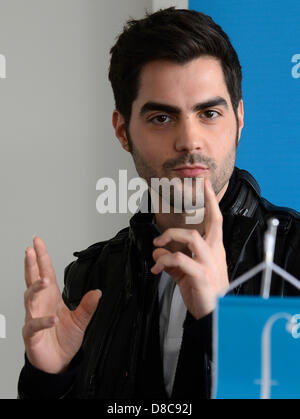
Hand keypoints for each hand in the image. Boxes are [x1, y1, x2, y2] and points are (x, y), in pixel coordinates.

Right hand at [22, 237, 100, 373]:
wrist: (58, 362)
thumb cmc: (65, 339)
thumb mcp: (81, 320)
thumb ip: (88, 306)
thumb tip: (98, 291)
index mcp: (51, 297)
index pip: (45, 273)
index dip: (41, 257)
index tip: (37, 243)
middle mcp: (40, 304)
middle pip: (33, 280)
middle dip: (31, 264)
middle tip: (30, 250)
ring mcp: (34, 317)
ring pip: (30, 299)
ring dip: (36, 289)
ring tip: (44, 281)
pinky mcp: (32, 334)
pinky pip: (34, 325)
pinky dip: (42, 321)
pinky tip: (52, 319)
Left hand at [151, 178, 228, 319]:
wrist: (214, 316)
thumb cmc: (203, 294)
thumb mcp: (186, 275)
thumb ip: (172, 262)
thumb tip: (157, 254)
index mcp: (214, 251)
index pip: (216, 222)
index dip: (211, 203)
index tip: (205, 185)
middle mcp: (215, 254)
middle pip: (212, 223)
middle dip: (205, 204)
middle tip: (197, 189)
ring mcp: (209, 264)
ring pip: (192, 237)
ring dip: (170, 236)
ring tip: (157, 245)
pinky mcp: (201, 275)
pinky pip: (180, 259)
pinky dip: (164, 261)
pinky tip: (156, 269)